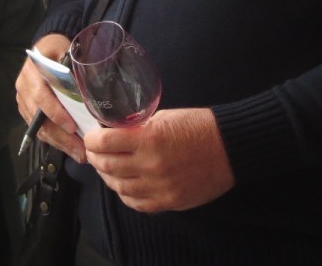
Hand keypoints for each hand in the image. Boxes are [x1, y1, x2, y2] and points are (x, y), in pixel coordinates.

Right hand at [14, 33, 85, 163]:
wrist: (44, 48)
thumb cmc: (57, 49)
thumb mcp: (66, 50)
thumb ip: (74, 67)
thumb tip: (91, 90)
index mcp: (32, 70)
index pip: (40, 94)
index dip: (55, 112)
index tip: (72, 126)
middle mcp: (23, 87)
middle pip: (39, 117)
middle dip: (60, 136)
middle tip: (81, 150)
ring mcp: (23, 100)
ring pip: (38, 127)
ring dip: (59, 142)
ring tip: (79, 154)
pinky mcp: (26, 110)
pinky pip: (38, 129)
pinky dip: (54, 140)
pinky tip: (70, 148)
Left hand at [83, 108, 234, 212]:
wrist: (230, 147)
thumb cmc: (198, 126)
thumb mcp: (164, 117)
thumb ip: (138, 128)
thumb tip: (116, 133)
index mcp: (148, 139)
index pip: (104, 142)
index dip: (91, 140)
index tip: (90, 138)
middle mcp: (151, 165)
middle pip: (108, 167)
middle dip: (95, 158)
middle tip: (94, 152)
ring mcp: (160, 187)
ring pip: (120, 187)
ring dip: (108, 177)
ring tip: (106, 169)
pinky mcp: (170, 202)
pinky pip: (138, 203)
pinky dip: (126, 195)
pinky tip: (124, 186)